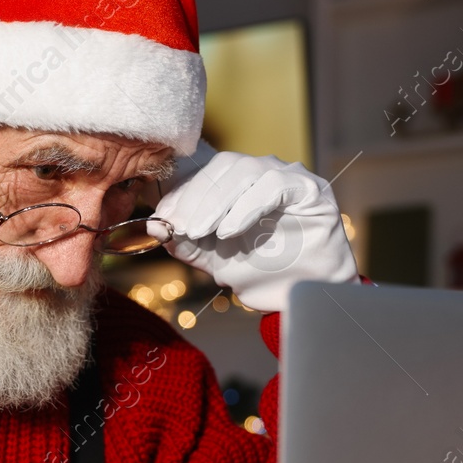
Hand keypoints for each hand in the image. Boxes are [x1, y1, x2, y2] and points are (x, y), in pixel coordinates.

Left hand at [152, 144, 357, 312]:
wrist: (299, 296)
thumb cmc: (260, 271)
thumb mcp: (212, 258)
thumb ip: (185, 241)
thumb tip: (154, 225)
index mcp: (237, 182)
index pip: (204, 171)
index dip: (180, 191)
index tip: (162, 218)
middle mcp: (261, 172)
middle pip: (222, 167)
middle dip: (195, 197)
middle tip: (178, 226)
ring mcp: (286, 176)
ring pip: (245, 170)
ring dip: (217, 201)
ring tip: (201, 231)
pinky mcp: (308, 188)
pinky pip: (273, 185)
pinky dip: (246, 207)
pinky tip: (230, 231)